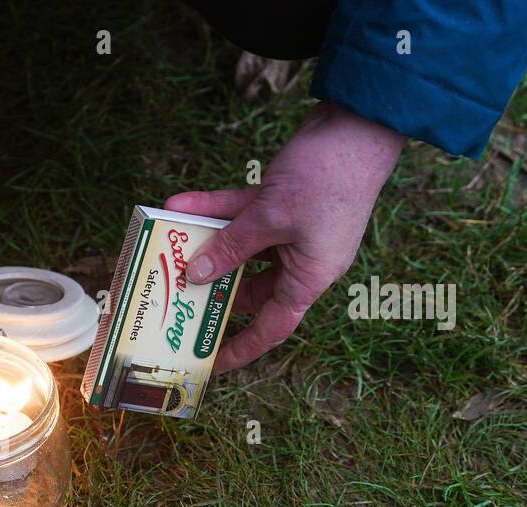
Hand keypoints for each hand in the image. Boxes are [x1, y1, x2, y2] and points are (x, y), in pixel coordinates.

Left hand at [165, 102, 404, 372]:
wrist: (358, 123)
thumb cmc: (328, 179)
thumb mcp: (271, 217)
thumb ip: (231, 247)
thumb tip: (195, 274)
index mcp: (309, 278)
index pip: (272, 328)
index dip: (242, 348)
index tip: (212, 363)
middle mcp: (301, 260)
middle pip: (250, 287)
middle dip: (212, 288)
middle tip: (174, 296)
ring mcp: (292, 231)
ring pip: (241, 246)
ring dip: (206, 243)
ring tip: (168, 245)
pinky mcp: (285, 202)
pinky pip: (243, 214)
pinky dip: (215, 209)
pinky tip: (180, 203)